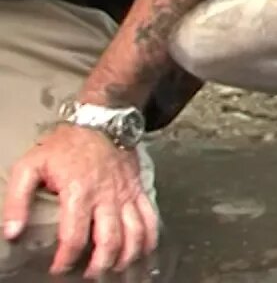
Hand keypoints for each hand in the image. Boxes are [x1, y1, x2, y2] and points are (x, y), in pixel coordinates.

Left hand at [2, 124, 159, 277]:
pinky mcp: (138, 190)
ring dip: (125, 256)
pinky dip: (149, 239)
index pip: (74, 236)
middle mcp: (106, 196)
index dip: (66, 259)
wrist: (101, 119)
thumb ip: (16, 200)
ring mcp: (126, 194)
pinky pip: (150, 218)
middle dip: (99, 264)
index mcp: (78, 191)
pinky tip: (142, 251)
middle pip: (109, 240)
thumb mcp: (30, 166)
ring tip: (113, 268)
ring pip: (134, 233)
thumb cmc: (65, 144)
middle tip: (89, 274)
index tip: (58, 268)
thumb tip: (12, 232)